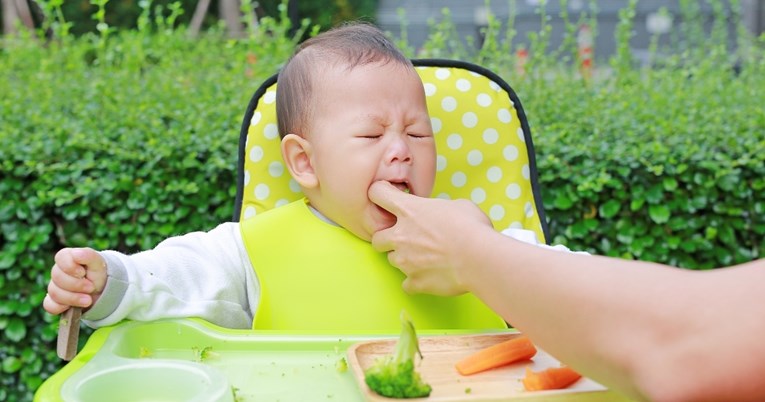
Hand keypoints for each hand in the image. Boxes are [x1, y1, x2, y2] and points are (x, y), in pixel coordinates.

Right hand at [43, 247, 106, 314]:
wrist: (102, 291)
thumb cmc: (98, 273)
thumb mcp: (98, 263)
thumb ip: (88, 255)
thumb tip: (76, 254)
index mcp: (67, 257)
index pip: (60, 258)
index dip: (71, 267)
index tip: (83, 272)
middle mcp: (57, 271)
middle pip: (57, 277)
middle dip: (76, 285)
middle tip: (91, 287)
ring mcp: (54, 286)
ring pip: (55, 293)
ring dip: (74, 298)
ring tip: (88, 300)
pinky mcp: (54, 301)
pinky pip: (50, 306)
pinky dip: (62, 307)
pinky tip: (74, 307)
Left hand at [368, 181, 492, 295]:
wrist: (480, 258)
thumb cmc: (472, 227)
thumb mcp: (458, 205)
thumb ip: (439, 209)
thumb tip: (440, 215)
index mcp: (409, 210)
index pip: (377, 194)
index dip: (380, 195)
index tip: (388, 199)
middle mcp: (400, 235)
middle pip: (376, 238)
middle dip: (387, 238)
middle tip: (405, 238)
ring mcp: (405, 261)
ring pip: (391, 260)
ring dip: (404, 259)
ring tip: (425, 258)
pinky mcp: (414, 282)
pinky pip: (407, 284)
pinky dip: (416, 281)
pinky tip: (430, 276)